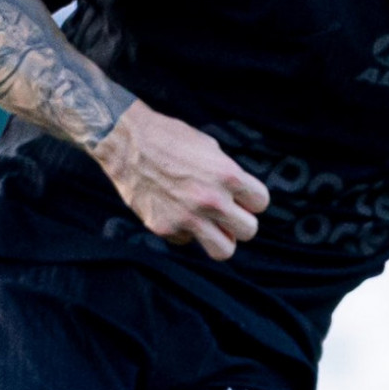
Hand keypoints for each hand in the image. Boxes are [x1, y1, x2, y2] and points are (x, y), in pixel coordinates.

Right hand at [92, 99, 269, 260]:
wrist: (127, 143)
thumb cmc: (169, 139)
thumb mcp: (209, 148)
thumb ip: (228, 176)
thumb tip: (238, 198)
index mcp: (228, 176)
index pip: (261, 203)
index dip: (251, 199)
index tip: (240, 197)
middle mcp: (211, 200)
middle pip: (249, 231)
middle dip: (240, 222)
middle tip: (227, 215)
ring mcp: (187, 218)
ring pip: (224, 250)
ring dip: (221, 239)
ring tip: (210, 226)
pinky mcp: (165, 228)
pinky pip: (187, 240)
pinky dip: (184, 230)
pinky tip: (173, 211)